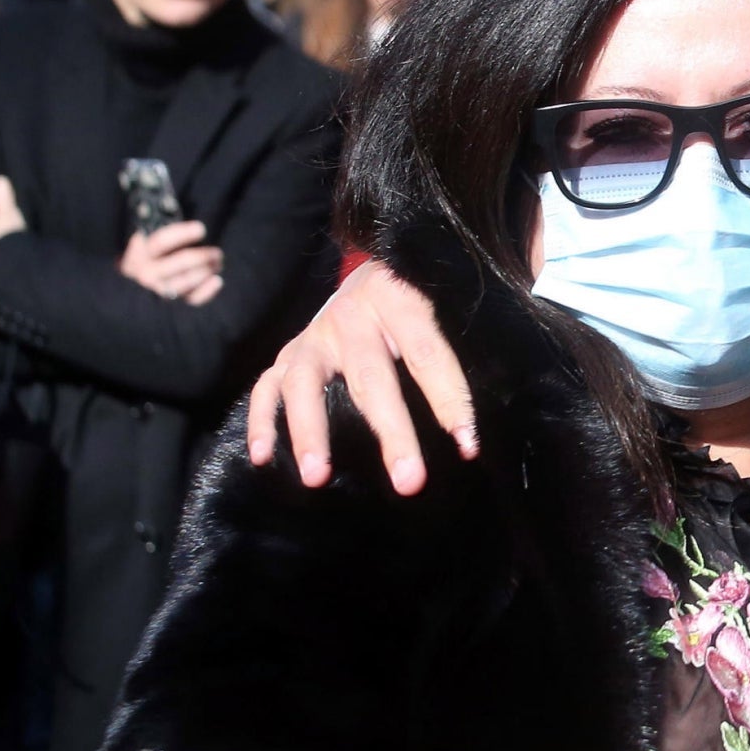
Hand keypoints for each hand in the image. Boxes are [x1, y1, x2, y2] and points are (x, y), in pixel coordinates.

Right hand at [118, 220, 225, 304]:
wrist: (131, 283)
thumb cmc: (150, 252)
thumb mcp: (149, 236)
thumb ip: (162, 224)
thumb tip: (178, 201)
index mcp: (140, 250)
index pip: (161, 241)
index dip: (183, 234)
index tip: (201, 229)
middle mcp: (146, 271)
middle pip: (180, 263)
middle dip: (202, 255)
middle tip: (217, 252)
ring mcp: (158, 288)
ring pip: (187, 281)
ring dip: (207, 270)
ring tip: (217, 262)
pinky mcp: (170, 302)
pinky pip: (191, 299)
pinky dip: (206, 291)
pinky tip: (217, 280)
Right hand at [246, 259, 473, 491]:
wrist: (375, 268)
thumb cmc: (419, 298)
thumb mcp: (445, 305)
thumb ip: (466, 343)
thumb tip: (488, 406)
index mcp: (400, 299)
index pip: (428, 355)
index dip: (451, 401)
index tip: (468, 445)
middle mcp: (351, 316)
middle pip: (372, 378)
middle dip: (392, 433)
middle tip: (409, 482)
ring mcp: (314, 334)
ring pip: (305, 383)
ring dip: (309, 431)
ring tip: (317, 477)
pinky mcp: (289, 353)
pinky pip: (266, 387)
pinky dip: (262, 421)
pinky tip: (262, 458)